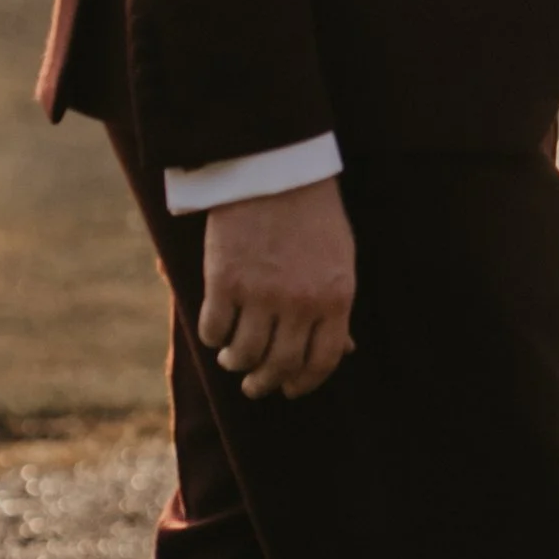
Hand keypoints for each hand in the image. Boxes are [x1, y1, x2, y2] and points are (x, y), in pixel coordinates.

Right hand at [199, 178, 357, 397]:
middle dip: (264, 382)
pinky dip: (212, 337)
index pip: (322, 362)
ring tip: (231, 359)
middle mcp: (300, 303)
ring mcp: (261, 294)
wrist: (275, 169)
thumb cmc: (312, 214)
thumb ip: (337, 307)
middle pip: (279, 365)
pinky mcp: (224, 281)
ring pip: (243, 355)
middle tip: (254, 384)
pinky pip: (214, 329)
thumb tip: (346, 350)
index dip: (303, 384)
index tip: (289, 389)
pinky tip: (215, 332)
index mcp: (335, 298)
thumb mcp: (339, 259)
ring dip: (235, 363)